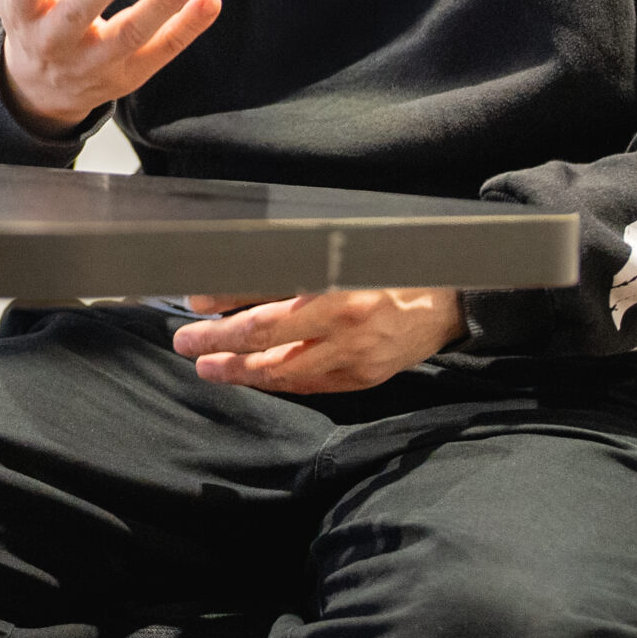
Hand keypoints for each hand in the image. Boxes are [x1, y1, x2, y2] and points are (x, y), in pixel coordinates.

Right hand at [0, 0, 221, 133]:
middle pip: (78, 18)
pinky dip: (188, 28)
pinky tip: (208, 0)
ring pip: (130, 37)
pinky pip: (163, 51)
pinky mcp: (132, 72)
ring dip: (160, 8)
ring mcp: (98, 61)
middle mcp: (59, 42)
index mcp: (25, 16)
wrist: (43, 90)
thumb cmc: (28, 20)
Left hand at [170, 289, 463, 392]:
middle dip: (219, 343)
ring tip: (210, 367)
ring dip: (240, 370)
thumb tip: (229, 282)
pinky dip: (276, 381)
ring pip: (283, 371)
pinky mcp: (364, 378)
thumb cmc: (389, 265)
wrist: (449, 299)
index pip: (264, 297)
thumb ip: (288, 267)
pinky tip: (253, 376)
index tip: (193, 304)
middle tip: (187, 343)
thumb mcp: (340, 251)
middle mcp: (345, 322)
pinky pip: (309, 386)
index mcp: (336, 282)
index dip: (223, 303)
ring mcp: (355, 356)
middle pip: (265, 338)